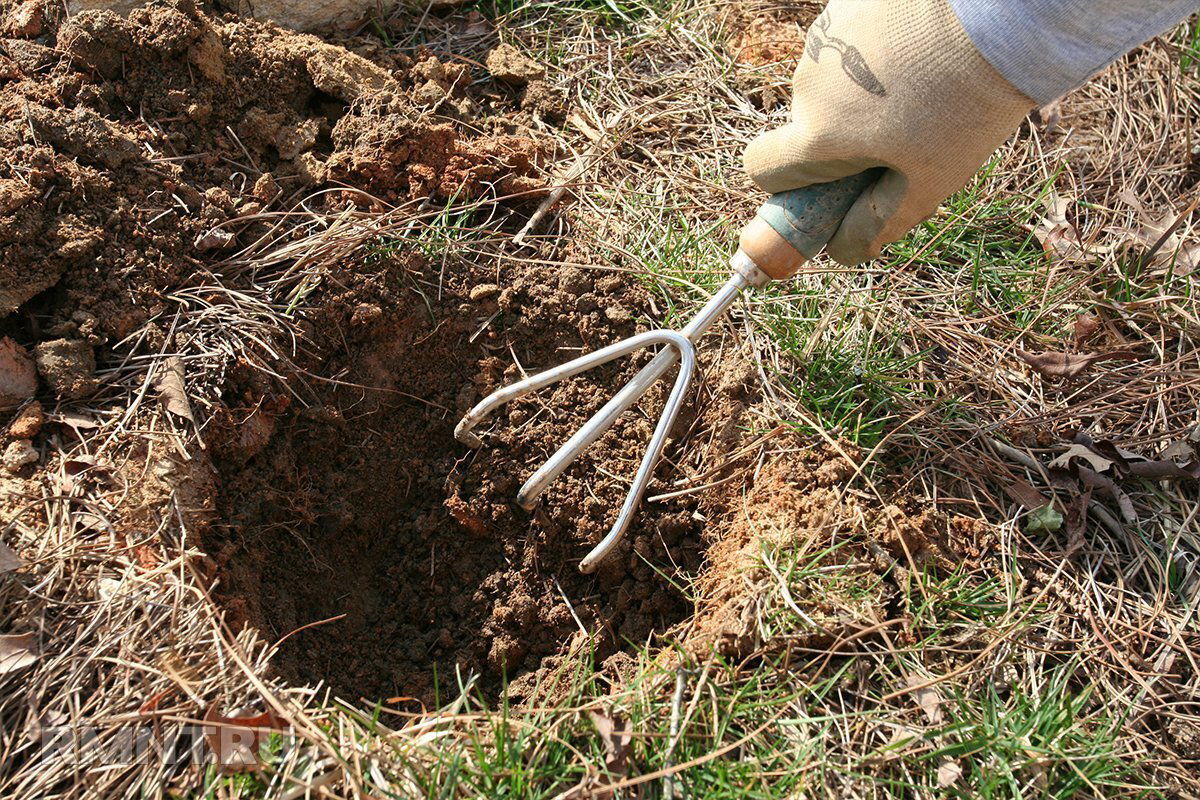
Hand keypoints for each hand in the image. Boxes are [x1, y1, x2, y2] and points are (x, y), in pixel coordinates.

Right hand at [743, 0, 1034, 264]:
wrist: (1001, 12)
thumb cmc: (967, 104)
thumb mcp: (929, 181)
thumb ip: (877, 222)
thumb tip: (841, 253)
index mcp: (819, 136)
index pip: (761, 169)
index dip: (786, 184)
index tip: (823, 185)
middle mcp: (807, 86)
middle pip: (805, 124)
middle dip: (841, 134)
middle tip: (904, 131)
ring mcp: (824, 38)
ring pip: (829, 81)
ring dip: (859, 90)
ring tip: (923, 83)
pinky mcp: (847, 4)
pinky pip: (847, 41)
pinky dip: (873, 51)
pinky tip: (920, 48)